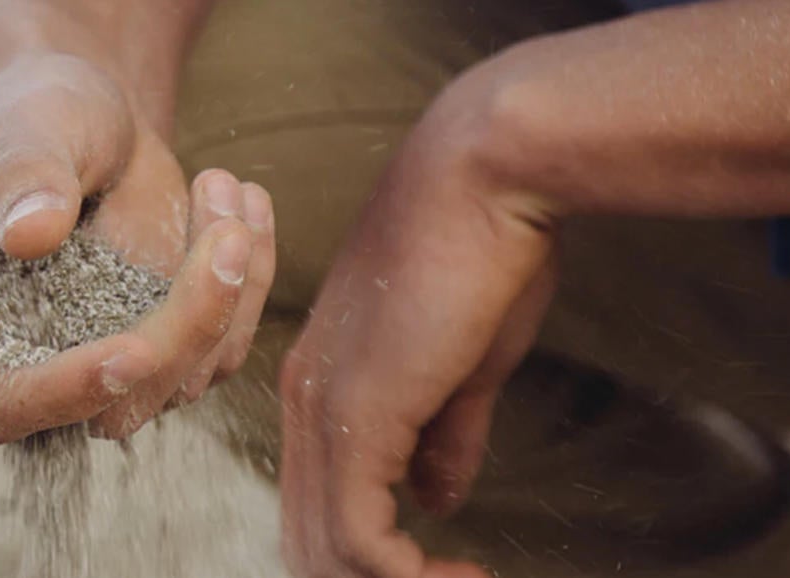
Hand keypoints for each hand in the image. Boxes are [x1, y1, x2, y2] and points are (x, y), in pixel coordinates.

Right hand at [0, 53, 277, 445]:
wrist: (84, 116)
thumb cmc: (35, 113)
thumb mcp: (24, 124)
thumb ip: (25, 174)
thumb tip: (32, 235)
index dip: (55, 396)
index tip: (131, 351)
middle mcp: (20, 357)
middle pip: (105, 406)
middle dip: (181, 332)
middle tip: (226, 234)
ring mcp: (95, 360)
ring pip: (179, 383)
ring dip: (227, 295)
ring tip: (224, 186)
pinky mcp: (159, 348)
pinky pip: (220, 348)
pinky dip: (248, 283)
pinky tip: (243, 204)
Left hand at [273, 72, 559, 577]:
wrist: (486, 175)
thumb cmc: (483, 248)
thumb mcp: (464, 363)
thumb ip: (445, 436)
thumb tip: (436, 499)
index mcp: (319, 383)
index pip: (315, 500)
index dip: (373, 551)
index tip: (446, 566)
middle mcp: (303, 401)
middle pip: (308, 537)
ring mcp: (322, 408)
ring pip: (326, 549)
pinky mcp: (358, 415)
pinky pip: (359, 536)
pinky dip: (407, 575)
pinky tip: (461, 572)